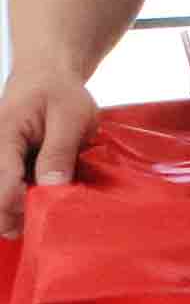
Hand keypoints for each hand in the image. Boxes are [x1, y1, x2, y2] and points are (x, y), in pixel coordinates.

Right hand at [0, 69, 97, 238]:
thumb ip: (59, 151)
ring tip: (46, 215)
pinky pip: (11, 190)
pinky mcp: (6, 167)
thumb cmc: (59, 93)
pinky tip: (44, 200)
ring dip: (21, 211)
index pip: (3, 185)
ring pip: (2, 199)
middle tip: (45, 226)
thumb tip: (53, 187)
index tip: (42, 222)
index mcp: (3, 139)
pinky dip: (26, 199)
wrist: (45, 76)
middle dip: (16, 218)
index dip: (20, 209)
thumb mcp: (70, 117)